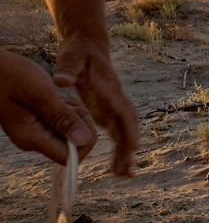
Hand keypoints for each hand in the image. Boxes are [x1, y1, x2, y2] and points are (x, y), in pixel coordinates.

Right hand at [0, 49, 96, 165]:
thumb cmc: (9, 76)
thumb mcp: (40, 94)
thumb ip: (61, 117)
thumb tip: (84, 140)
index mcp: (32, 139)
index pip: (69, 157)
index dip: (83, 140)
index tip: (78, 116)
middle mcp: (34, 140)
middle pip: (74, 143)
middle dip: (80, 121)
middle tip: (64, 101)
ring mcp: (36, 131)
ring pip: (71, 130)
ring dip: (74, 112)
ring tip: (57, 96)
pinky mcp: (39, 122)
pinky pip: (63, 120)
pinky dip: (67, 107)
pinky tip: (55, 95)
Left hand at [50, 34, 137, 176]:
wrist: (89, 47)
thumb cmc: (80, 52)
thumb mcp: (72, 58)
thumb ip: (68, 69)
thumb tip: (61, 81)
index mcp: (110, 91)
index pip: (124, 112)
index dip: (129, 129)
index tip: (133, 146)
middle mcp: (115, 101)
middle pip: (128, 128)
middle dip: (129, 149)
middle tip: (125, 172)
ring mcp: (112, 108)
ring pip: (124, 133)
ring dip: (126, 154)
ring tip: (124, 175)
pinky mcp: (107, 112)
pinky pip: (116, 134)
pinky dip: (119, 150)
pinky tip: (117, 165)